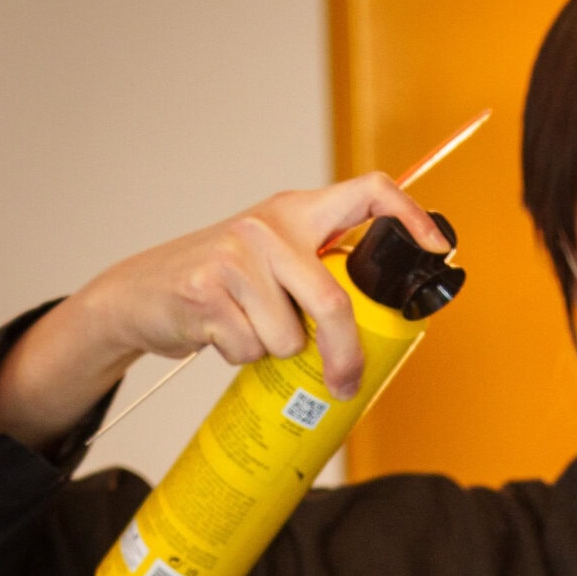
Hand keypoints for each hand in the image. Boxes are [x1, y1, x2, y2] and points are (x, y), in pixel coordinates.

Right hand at [0, 175, 449, 449]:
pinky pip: (250, 348)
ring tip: (247, 331)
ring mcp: (236, 255)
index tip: (436, 249)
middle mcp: (268, 226)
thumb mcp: (271, 264)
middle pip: (334, 302)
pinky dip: (240, 356)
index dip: (410, 216)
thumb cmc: (220, 287)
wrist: (140, 294)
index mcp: (296, 212)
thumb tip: (378, 331)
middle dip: (345, 355)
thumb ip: (315, 276)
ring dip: (273, 354)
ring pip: (288, 337)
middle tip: (344, 383)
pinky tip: (219, 333)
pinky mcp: (207, 289)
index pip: (367, 192)